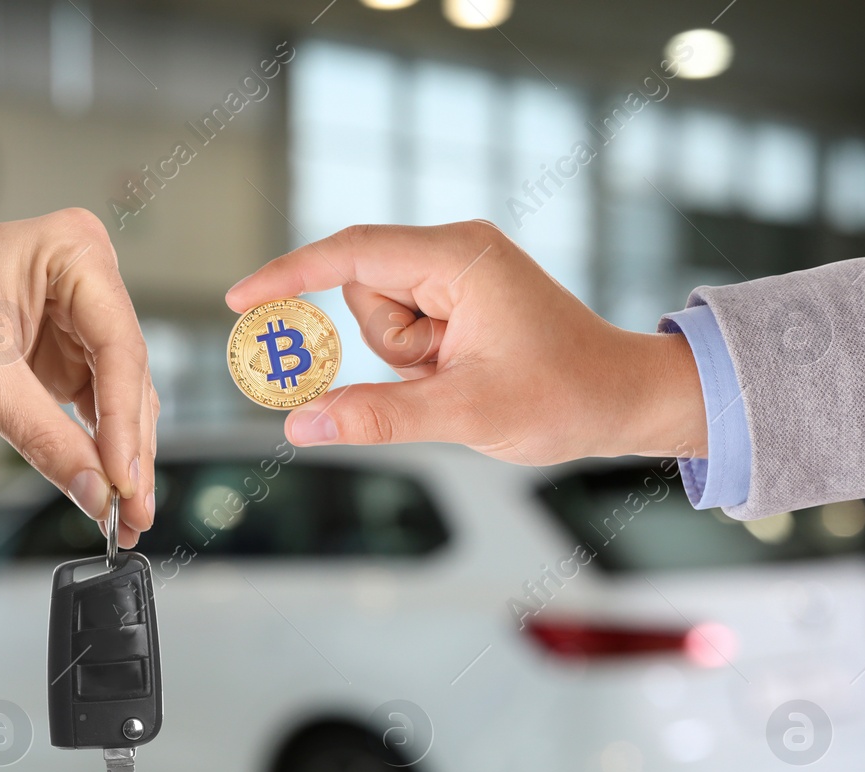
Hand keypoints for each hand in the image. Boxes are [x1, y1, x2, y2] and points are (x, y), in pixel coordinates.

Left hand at [0, 209, 155, 545]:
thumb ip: (44, 437)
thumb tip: (96, 492)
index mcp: (75, 254)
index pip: (121, 350)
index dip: (125, 424)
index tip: (123, 483)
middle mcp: (85, 280)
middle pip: (127, 377)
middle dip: (129, 450)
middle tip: (134, 513)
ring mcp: (73, 317)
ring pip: (116, 397)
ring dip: (117, 456)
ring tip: (124, 515)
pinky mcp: (56, 350)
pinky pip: (89, 405)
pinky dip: (93, 447)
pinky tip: (102, 487)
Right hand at [226, 222, 705, 464]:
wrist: (625, 400)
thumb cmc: (565, 396)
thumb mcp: (463, 413)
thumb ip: (375, 415)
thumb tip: (299, 425)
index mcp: (459, 258)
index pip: (350, 253)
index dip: (289, 276)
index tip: (240, 300)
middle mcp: (456, 253)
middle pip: (363, 291)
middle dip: (384, 346)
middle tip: (434, 377)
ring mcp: (459, 276)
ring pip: (380, 317)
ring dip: (404, 361)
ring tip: (460, 379)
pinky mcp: (460, 301)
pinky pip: (404, 330)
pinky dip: (418, 363)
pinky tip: (462, 376)